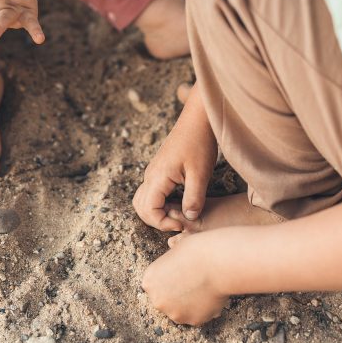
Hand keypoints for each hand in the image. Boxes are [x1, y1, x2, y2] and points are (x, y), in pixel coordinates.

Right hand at [133, 85, 217, 230]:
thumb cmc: (200, 142)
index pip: (148, 211)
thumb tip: (189, 218)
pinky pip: (153, 192)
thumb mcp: (200, 173)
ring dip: (159, 212)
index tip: (183, 223)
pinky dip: (162, 202)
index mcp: (157, 177)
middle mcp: (151, 175)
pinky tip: (181, 202)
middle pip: (141, 208)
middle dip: (158, 220)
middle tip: (181, 221)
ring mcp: (154, 172)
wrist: (198, 119)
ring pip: (145, 200)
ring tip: (180, 212)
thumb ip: (194, 198)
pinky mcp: (160, 170)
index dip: (163, 223)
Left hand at [142, 234, 228, 324]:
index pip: (156, 285)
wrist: (217, 262)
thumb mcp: (178, 245)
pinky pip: (198, 316)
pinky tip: (211, 295)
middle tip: (193, 282)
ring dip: (191, 304)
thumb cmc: (197, 250)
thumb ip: (173, 254)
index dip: (169, 280)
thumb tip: (173, 245)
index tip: (181, 274)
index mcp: (149, 281)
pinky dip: (204, 309)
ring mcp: (175, 313)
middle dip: (177, 295)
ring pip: (182, 311)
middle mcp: (158, 301)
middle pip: (166, 301)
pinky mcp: (193, 321)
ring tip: (204, 288)